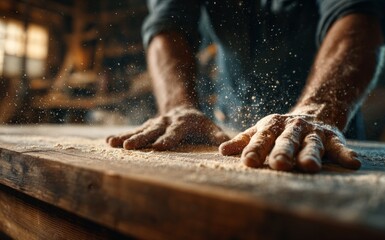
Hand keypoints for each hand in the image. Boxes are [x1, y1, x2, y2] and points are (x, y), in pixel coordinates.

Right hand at [107, 106, 229, 149]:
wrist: (182, 108)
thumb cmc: (199, 124)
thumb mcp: (210, 128)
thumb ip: (219, 137)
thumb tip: (229, 148)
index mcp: (183, 123)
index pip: (174, 133)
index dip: (167, 139)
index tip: (158, 147)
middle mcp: (166, 122)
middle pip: (153, 131)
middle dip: (141, 139)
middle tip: (130, 147)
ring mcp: (154, 123)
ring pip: (139, 130)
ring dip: (126, 137)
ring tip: (112, 144)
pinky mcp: (146, 126)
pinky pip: (133, 131)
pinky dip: (121, 136)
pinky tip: (108, 142)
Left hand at [219, 114, 360, 172]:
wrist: (313, 112)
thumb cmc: (280, 128)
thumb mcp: (262, 130)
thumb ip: (244, 140)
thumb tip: (222, 150)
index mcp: (272, 126)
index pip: (262, 138)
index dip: (256, 149)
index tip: (248, 162)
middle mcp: (292, 128)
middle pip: (286, 140)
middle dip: (282, 152)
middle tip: (278, 165)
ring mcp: (313, 131)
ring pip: (311, 143)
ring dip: (310, 154)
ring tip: (309, 167)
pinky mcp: (333, 136)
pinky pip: (339, 146)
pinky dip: (346, 154)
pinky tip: (353, 163)